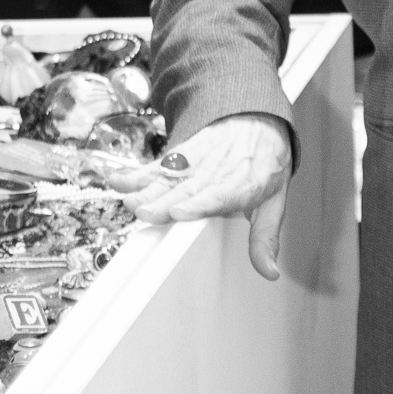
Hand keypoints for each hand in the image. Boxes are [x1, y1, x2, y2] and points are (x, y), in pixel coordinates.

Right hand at [107, 113, 293, 277]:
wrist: (259, 122)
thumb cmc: (266, 164)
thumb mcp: (275, 202)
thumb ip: (266, 239)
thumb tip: (269, 271)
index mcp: (242, 185)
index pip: (219, 195)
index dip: (198, 204)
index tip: (179, 212)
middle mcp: (215, 173)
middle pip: (186, 190)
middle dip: (162, 202)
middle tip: (144, 213)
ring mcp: (195, 165)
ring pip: (167, 179)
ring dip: (146, 190)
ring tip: (129, 201)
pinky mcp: (180, 157)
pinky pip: (156, 166)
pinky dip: (136, 173)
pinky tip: (117, 179)